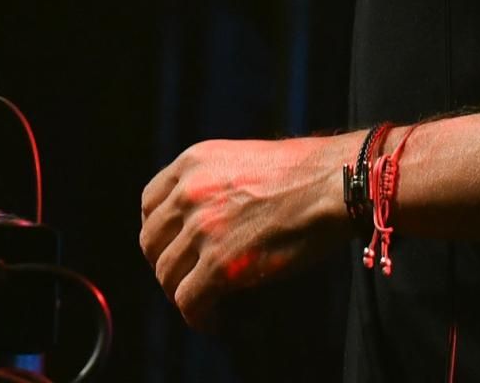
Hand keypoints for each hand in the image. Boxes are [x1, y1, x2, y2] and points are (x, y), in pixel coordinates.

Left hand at [138, 135, 352, 331]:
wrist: (330, 184)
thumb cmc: (298, 173)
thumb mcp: (238, 159)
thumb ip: (210, 183)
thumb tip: (197, 221)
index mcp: (192, 162)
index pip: (149, 204)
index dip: (159, 232)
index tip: (174, 248)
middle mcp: (189, 192)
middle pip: (151, 242)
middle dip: (167, 265)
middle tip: (189, 279)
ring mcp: (202, 228)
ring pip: (167, 275)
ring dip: (183, 294)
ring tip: (205, 303)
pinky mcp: (221, 264)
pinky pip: (189, 302)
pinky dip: (199, 317)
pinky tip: (215, 320)